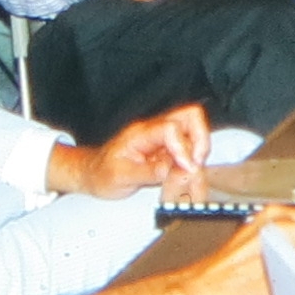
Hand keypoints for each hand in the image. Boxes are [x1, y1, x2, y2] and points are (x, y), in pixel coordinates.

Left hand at [48, 104, 211, 199]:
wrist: (93, 174)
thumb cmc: (102, 174)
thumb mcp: (121, 177)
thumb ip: (148, 172)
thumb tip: (172, 169)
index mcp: (141, 133)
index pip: (171, 128)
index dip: (183, 147)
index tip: (187, 167)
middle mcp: (154, 131)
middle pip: (190, 117)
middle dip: (201, 139)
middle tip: (197, 163)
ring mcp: (162, 139)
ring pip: (193, 131)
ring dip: (198, 151)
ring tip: (191, 173)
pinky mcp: (166, 150)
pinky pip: (188, 149)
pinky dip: (192, 162)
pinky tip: (185, 176)